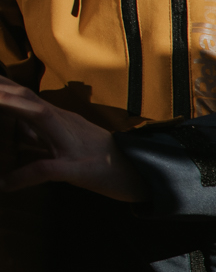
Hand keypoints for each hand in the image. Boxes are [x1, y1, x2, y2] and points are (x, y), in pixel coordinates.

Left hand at [0, 74, 144, 200]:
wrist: (145, 174)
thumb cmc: (108, 160)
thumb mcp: (73, 142)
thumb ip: (45, 133)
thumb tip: (20, 126)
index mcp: (62, 119)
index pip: (26, 96)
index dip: (4, 86)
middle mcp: (65, 124)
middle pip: (27, 97)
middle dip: (2, 88)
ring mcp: (73, 144)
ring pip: (39, 117)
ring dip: (11, 107)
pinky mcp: (80, 169)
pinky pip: (48, 169)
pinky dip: (25, 175)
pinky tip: (7, 184)